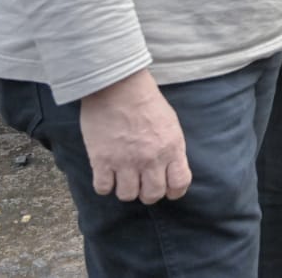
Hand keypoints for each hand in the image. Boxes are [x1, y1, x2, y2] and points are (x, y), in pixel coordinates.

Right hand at [79, 70, 191, 204]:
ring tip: (123, 176)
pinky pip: (103, 188)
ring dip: (125, 189)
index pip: (180, 184)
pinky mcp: (101, 160)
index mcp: (171, 147)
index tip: (167, 189)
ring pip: (127, 196)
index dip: (174, 191)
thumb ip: (171, 148)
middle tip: (141, 183)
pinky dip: (105, 184)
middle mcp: (151, 158)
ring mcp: (125, 161)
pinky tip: (106, 173)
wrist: (118, 85)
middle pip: (153, 195)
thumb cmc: (146, 101)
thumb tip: (170, 169)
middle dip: (148, 193)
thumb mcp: (170, 123)